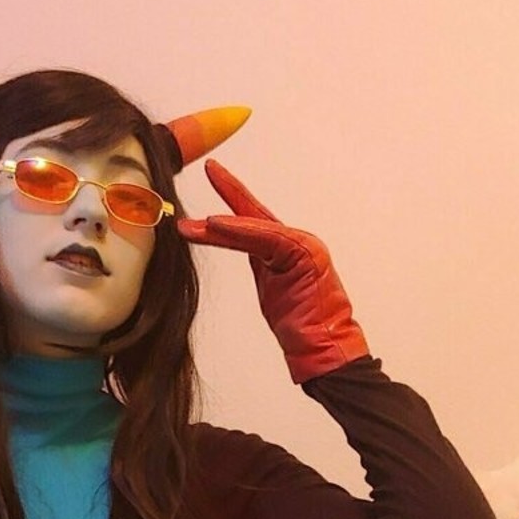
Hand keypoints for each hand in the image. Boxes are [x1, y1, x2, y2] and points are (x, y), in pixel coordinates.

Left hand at [177, 160, 368, 384]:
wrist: (325, 349)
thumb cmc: (301, 327)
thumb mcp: (271, 292)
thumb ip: (260, 266)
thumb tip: (236, 248)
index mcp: (288, 249)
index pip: (254, 219)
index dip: (233, 196)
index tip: (213, 175)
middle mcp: (297, 241)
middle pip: (255, 214)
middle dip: (231, 190)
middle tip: (209, 170)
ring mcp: (303, 246)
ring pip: (257, 226)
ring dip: (223, 225)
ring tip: (193, 224)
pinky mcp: (304, 254)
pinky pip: (266, 238)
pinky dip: (240, 231)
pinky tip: (216, 225)